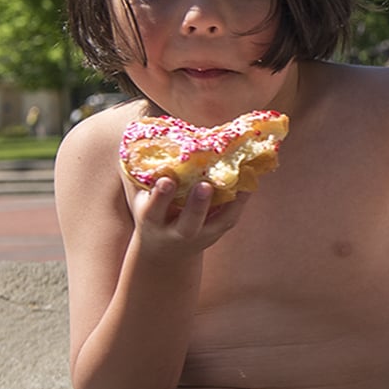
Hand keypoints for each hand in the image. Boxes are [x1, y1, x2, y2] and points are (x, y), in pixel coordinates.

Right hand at [128, 177, 244, 255]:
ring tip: (239, 176)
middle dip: (197, 205)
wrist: (166, 249)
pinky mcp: (219, 230)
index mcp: (152, 220)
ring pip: (218, 221)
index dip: (161, 196)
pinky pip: (232, 215)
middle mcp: (177, 232)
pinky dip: (241, 197)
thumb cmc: (153, 213)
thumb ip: (144, 176)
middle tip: (204, 185)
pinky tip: (249, 177)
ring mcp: (201, 234)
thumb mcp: (141, 199)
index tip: (166, 180)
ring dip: (230, 200)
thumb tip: (139, 138)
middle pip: (189, 222)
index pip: (154, 209)